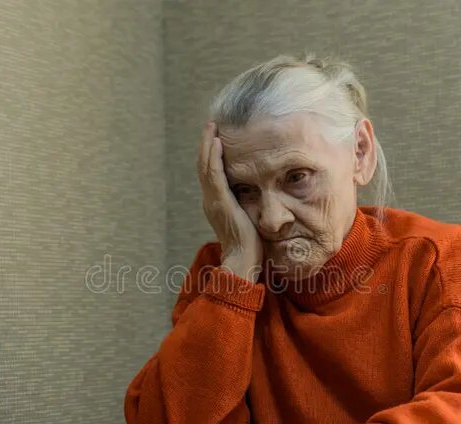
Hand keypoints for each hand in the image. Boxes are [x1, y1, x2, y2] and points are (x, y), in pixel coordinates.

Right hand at [197, 122, 261, 281]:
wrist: (242, 260)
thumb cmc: (249, 245)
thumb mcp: (247, 219)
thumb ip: (247, 205)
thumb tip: (257, 193)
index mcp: (215, 203)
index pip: (210, 173)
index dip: (210, 155)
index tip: (215, 138)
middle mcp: (210, 200)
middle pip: (203, 166)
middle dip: (206, 144)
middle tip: (210, 125)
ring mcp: (213, 200)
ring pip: (205, 167)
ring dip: (207, 145)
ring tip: (211, 127)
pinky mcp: (220, 202)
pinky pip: (214, 175)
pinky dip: (214, 158)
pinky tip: (217, 143)